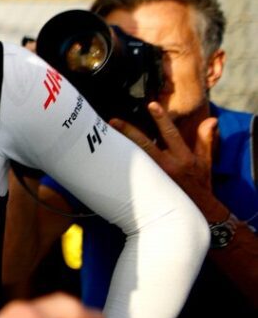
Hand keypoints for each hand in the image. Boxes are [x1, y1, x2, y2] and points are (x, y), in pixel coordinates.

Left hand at [111, 102, 223, 217]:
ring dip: (120, 146)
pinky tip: (108, 155)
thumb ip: (205, 140)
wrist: (196, 212)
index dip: (162, 119)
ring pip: (134, 157)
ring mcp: (154, 176)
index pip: (171, 134)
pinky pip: (131, 170)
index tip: (152, 105)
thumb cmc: (200, 184)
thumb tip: (212, 119)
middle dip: (129, 132)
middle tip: (113, 121)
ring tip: (106, 135)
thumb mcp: (205, 162)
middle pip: (145, 145)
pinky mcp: (145, 185)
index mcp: (182, 158)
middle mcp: (166, 166)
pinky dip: (121, 162)